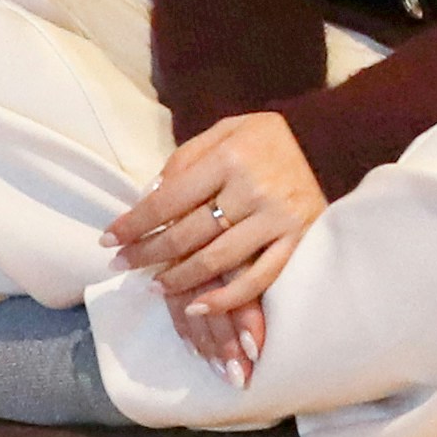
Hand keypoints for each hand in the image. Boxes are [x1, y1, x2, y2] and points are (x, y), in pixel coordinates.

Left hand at [106, 111, 322, 383]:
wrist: (327, 143)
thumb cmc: (263, 140)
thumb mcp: (223, 131)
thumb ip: (185, 159)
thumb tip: (148, 198)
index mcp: (230, 156)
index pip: (169, 198)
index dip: (134, 223)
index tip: (108, 241)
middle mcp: (253, 188)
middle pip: (188, 233)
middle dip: (147, 254)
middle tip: (122, 266)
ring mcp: (278, 218)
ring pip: (218, 261)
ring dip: (179, 279)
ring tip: (154, 286)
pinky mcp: (299, 241)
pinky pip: (258, 280)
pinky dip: (225, 299)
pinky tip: (198, 306)